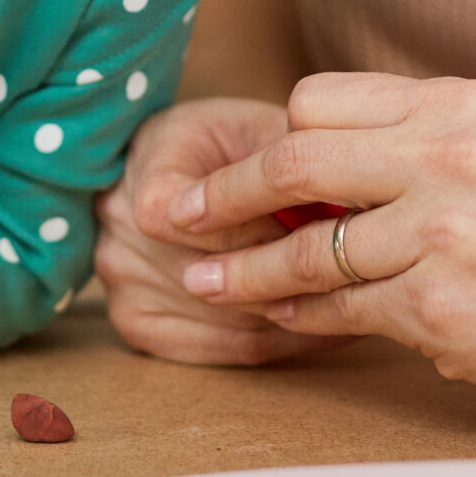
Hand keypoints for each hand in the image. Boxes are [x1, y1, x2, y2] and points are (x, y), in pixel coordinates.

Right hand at [95, 98, 358, 364]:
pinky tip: (324, 322)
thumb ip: (286, 163)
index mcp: (143, 169)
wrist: (179, 163)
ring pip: (229, 320)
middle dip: (288, 276)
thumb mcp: (256, 128)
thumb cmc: (229, 143)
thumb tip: (337, 211)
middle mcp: (116, 230)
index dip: (255, 231)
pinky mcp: (140, 324)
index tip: (317, 231)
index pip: (184, 220)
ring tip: (358, 300)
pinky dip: (282, 341)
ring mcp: (122, 283)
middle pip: (213, 278)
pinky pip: (225, 348)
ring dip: (296, 316)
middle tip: (360, 276)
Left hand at [162, 73, 475, 423]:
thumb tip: (324, 154)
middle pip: (292, 154)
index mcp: (460, 103)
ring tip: (202, 276)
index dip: (273, 135)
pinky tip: (277, 319)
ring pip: (305, 244)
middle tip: (175, 210)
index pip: (322, 99)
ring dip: (244, 267)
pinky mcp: (444, 308)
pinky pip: (340, 310)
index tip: (242, 164)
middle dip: (223, 189)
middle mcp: (446, 156)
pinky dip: (299, 316)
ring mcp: (443, 233)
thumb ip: (424, 140)